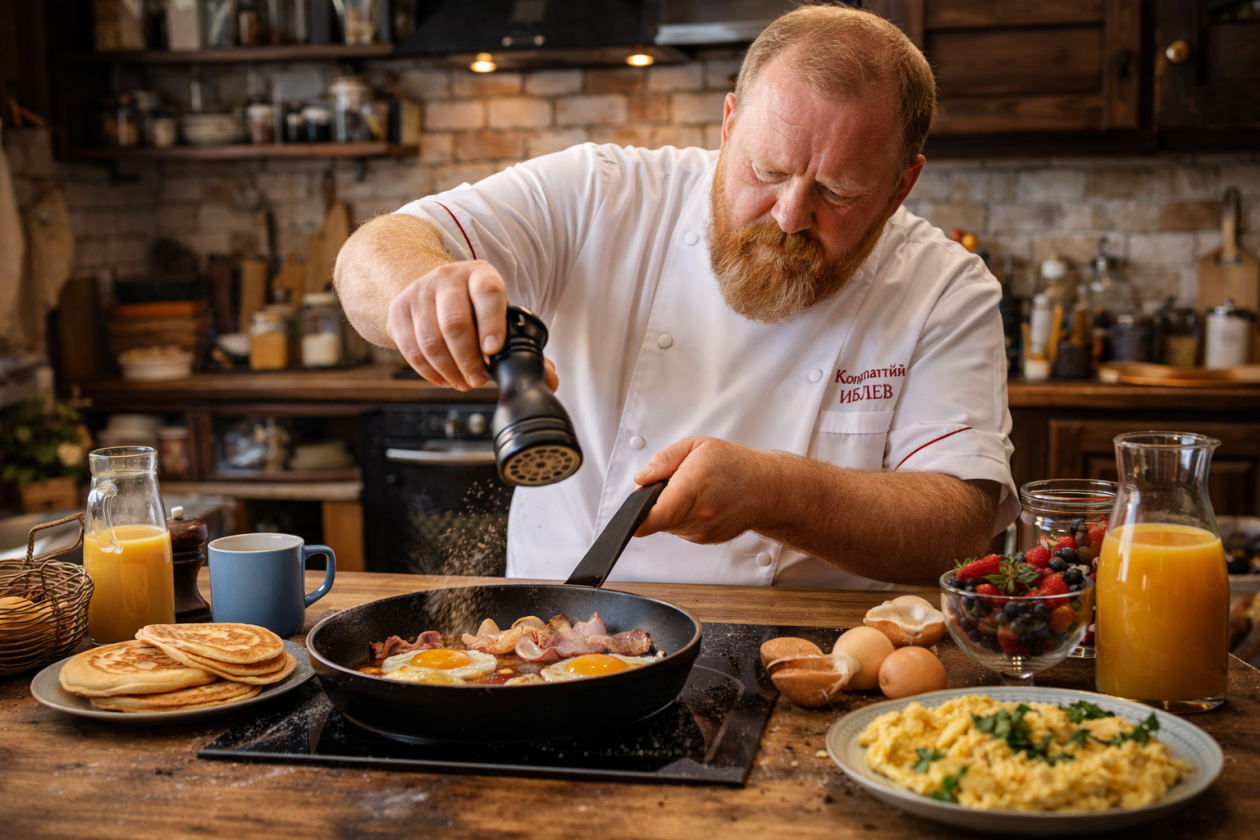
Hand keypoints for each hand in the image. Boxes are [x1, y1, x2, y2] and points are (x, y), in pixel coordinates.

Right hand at [386, 260, 557, 391]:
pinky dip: (429, 372)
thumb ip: (523, 345)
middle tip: (479, 380)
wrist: (431, 289)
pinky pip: (411, 349)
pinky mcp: (398, 311)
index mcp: (480, 275)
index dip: (491, 323)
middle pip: (454, 323)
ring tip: (463, 382)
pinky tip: (444, 378)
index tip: (494, 351)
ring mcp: (419, 293)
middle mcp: (448, 278)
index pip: (487, 293)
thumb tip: (550, 379)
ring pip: (431, 340)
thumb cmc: (475, 307)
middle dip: (468, 360)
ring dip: (449, 370)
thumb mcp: (499, 313)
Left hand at [633, 437, 771, 543]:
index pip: (659, 513)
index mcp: (695, 485)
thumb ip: (664, 460)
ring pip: (669, 525)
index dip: (639, 520)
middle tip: (674, 484)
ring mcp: (704, 530)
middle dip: (657, 502)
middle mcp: (701, 513)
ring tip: (693, 492)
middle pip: (659, 517)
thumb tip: (641, 479)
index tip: (629, 522)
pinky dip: (683, 517)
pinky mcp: (706, 539)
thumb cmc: (734, 465)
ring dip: (671, 510)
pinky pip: (681, 530)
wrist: (766, 489)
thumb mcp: (697, 446)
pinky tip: (700, 504)